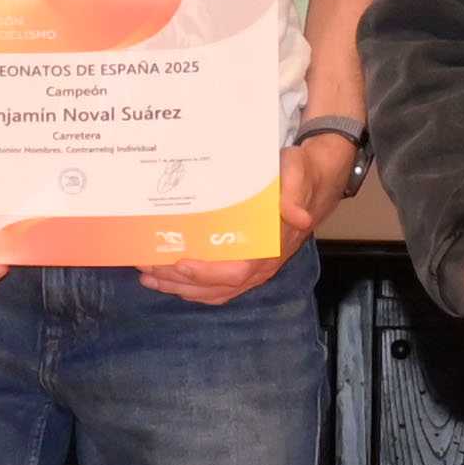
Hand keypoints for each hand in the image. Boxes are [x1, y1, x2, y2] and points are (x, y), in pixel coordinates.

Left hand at [149, 131, 354, 304]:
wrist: (316, 181)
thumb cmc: (301, 174)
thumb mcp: (298, 172)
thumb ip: (294, 192)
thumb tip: (297, 216)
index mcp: (272, 246)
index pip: (237, 271)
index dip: (207, 273)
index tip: (179, 263)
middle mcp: (263, 264)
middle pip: (218, 286)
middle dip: (180, 281)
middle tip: (147, 267)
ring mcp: (256, 270)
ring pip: (215, 291)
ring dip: (180, 288)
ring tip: (149, 277)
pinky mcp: (247, 266)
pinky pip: (218, 288)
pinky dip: (192, 289)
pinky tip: (170, 280)